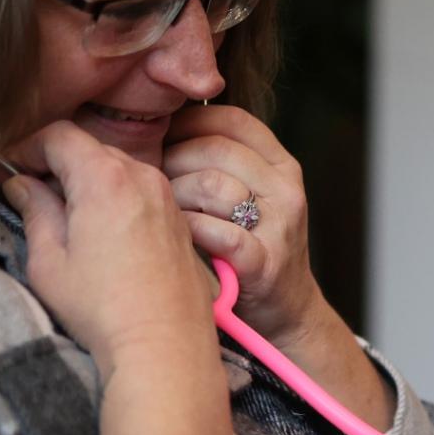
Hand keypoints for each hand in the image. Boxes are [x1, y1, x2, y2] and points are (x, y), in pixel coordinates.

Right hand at [0, 121, 216, 377]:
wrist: (164, 344)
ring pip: (116, 167)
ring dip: (86, 180)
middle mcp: (142, 175)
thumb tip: (20, 183)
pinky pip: (140, 190)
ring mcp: (166, 195)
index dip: (27, 145)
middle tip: (26, 189)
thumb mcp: (49, 261)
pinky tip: (97, 229)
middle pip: (89, 147)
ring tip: (61, 214)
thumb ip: (34, 211)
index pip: (59, 134)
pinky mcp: (178, 218)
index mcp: (105, 177)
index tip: (7, 166)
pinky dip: (114, 196)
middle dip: (55, 161)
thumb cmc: (102, 308)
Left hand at [161, 105, 324, 347]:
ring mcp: (279, 226)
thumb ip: (221, 164)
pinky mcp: (265, 263)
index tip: (157, 136)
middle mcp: (285, 189)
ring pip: (212, 186)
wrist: (284, 314)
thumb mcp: (251, 197)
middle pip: (215, 149)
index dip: (188, 121)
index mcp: (281, 166)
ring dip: (174, 198)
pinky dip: (188, 233)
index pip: (232, 120)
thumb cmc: (248, 249)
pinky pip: (216, 233)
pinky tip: (176, 240)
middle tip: (148, 181)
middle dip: (171, 161)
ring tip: (160, 214)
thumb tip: (159, 127)